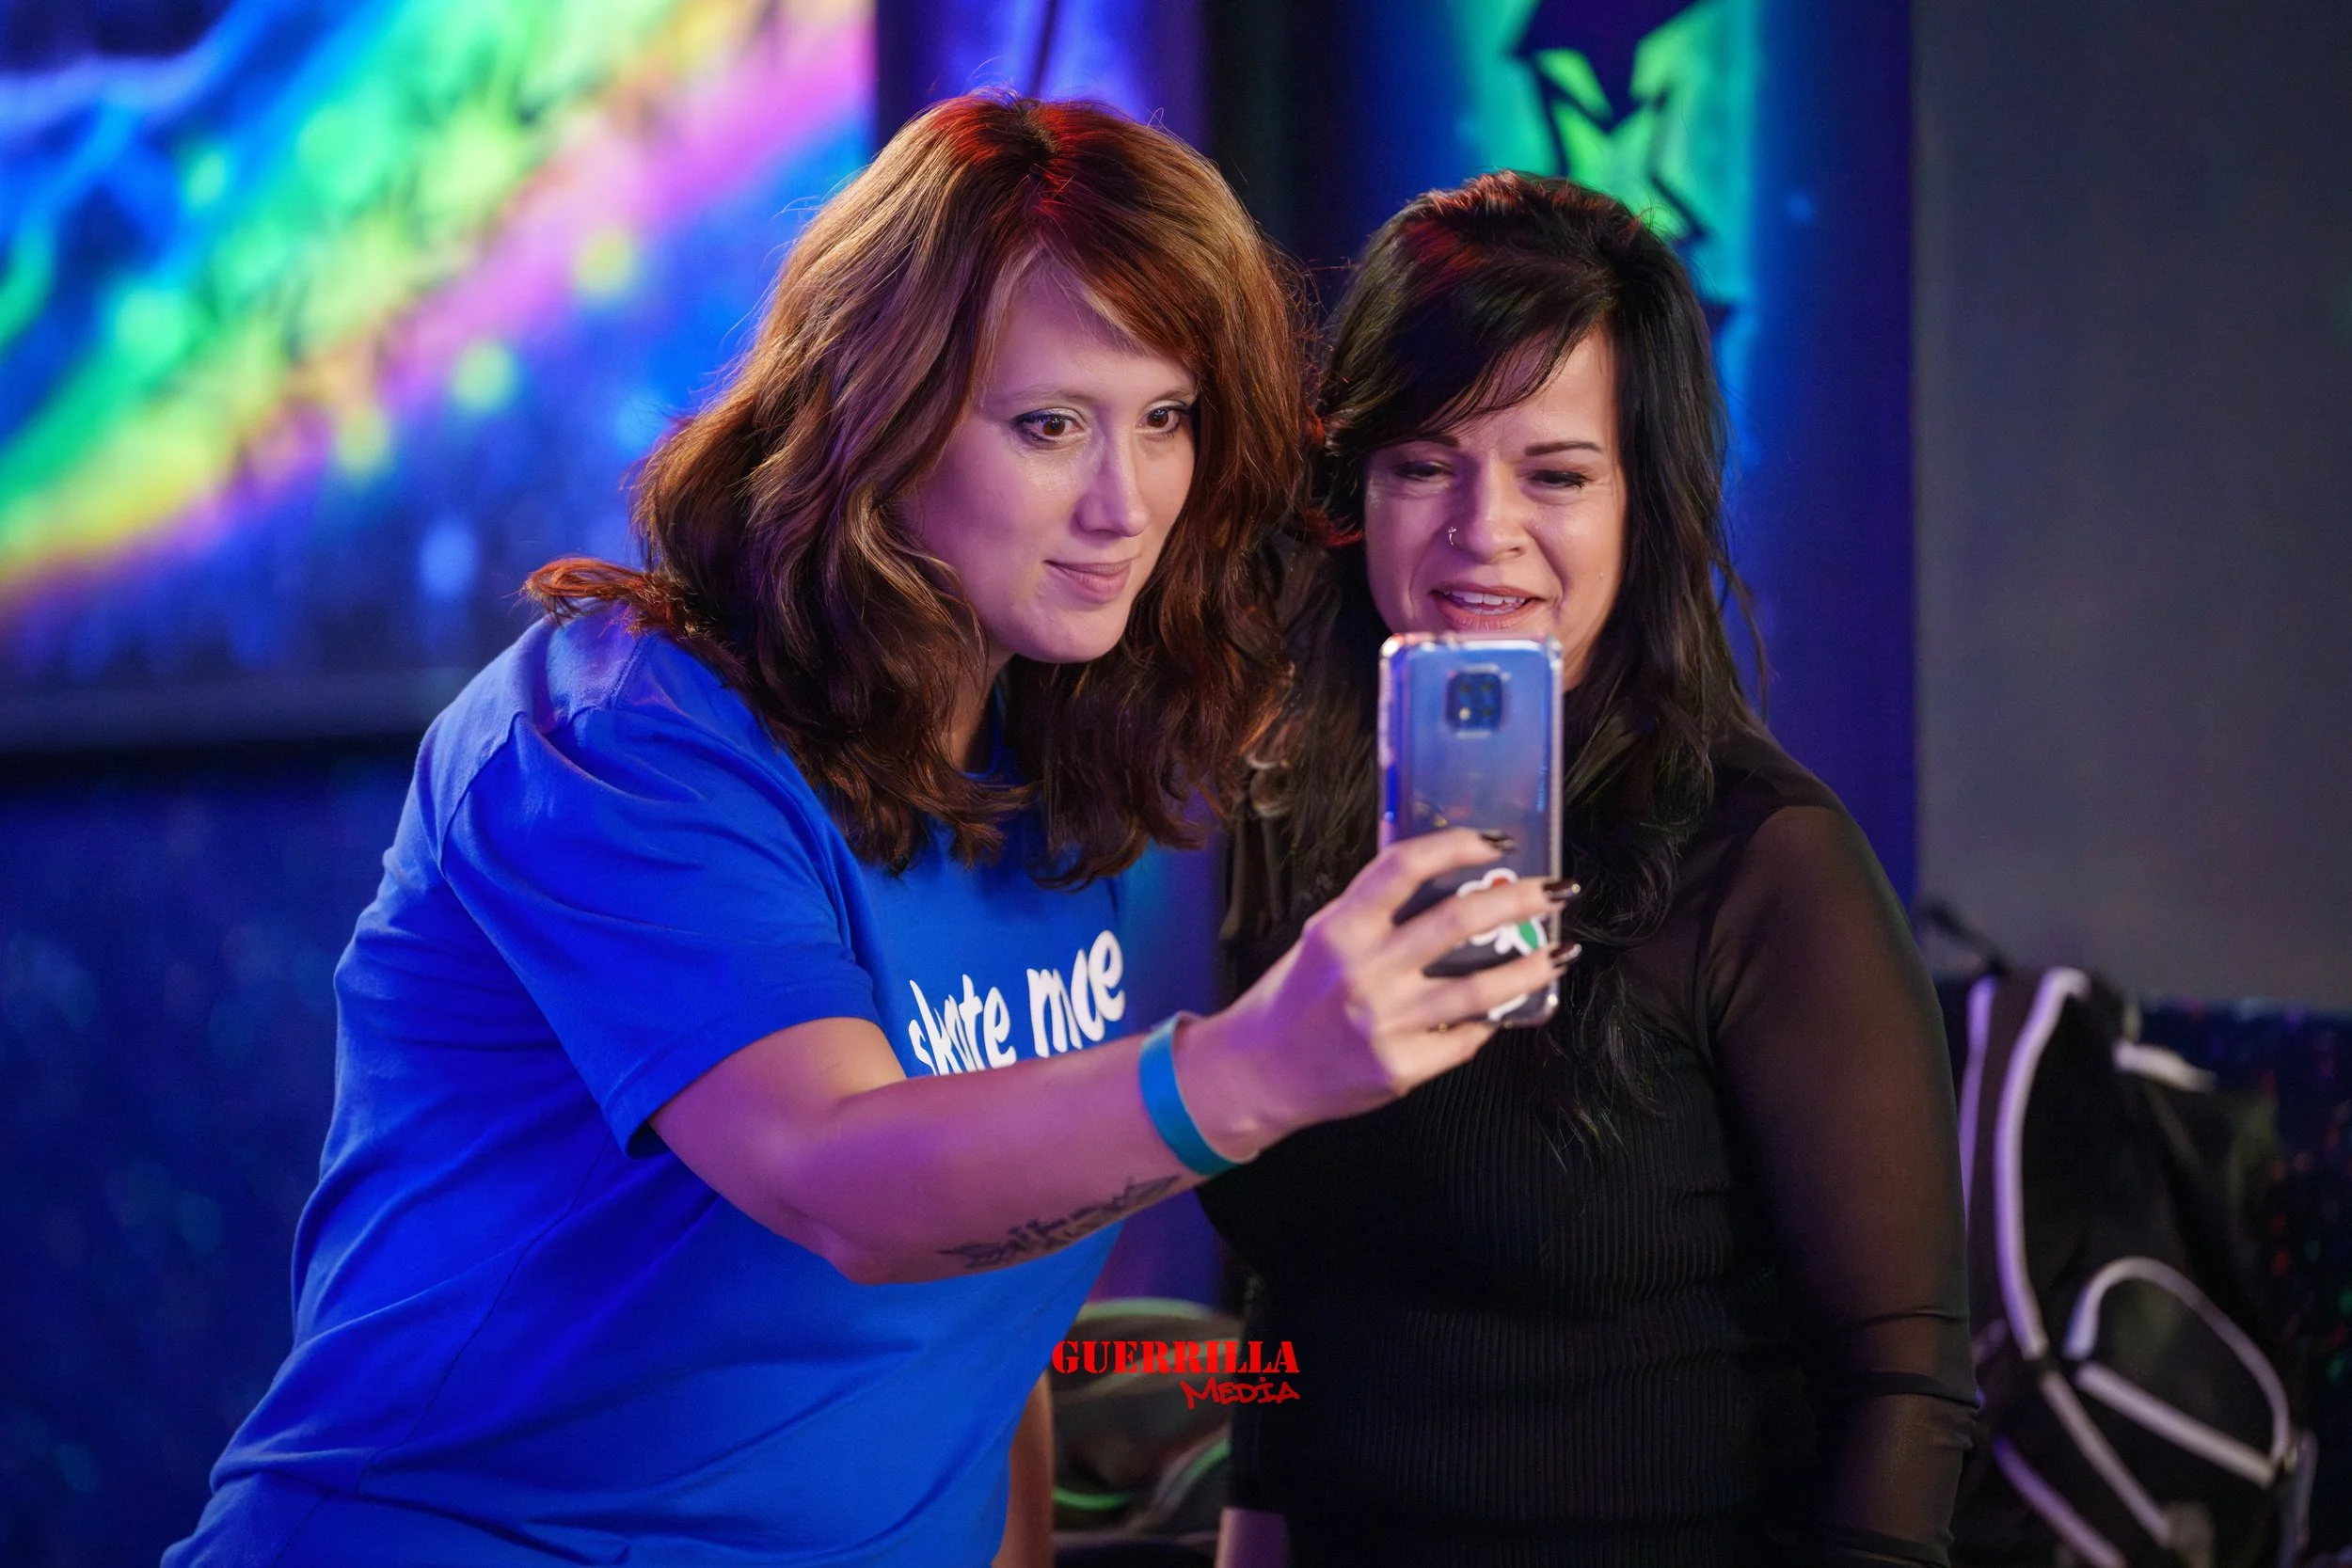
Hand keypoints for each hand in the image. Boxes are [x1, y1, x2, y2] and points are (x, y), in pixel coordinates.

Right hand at [1179, 829, 1573, 1155]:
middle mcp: (1364, 973)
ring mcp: (1385, 1024)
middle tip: (1557, 891)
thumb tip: (1451, 880)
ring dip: (1533, 966)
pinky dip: (1489, 1022)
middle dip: (1521, 900)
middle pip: (1460, 921)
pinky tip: (1505, 1011)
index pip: (1406, 866)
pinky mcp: (1401, 1068)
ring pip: (1483, 989)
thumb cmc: (1294, 999)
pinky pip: (1465, 1038)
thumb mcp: (1322, 939)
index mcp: (1340, 930)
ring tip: (1561, 953)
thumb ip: (1375, 912)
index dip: (1458, 845)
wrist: (1258, 1074)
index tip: (1497, 842)